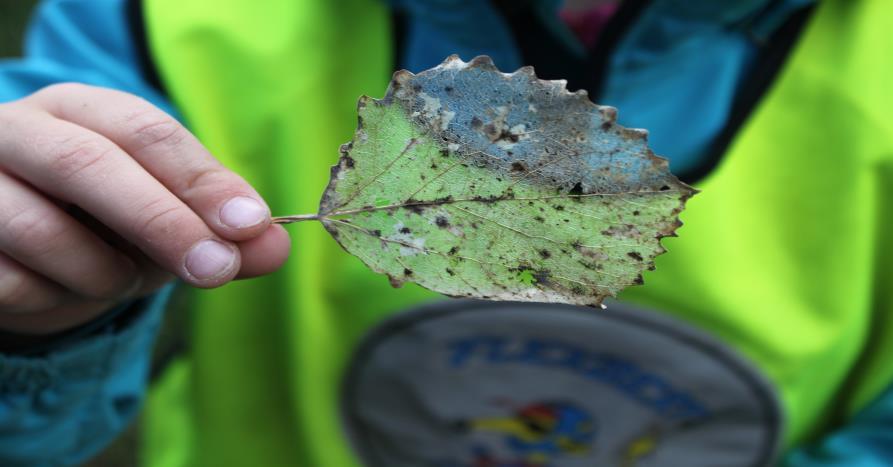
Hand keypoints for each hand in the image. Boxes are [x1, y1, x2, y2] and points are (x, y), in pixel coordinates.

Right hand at [0, 83, 290, 334]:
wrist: (21, 251)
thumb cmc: (104, 222)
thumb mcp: (168, 221)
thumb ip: (221, 234)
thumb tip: (275, 250)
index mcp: (82, 110)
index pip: (145, 130)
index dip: (200, 178)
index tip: (249, 223)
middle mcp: (19, 132)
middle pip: (87, 164)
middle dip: (162, 222)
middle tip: (216, 269)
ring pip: (40, 229)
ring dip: (103, 273)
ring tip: (121, 279)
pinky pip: (10, 281)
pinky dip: (55, 299)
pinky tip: (62, 289)